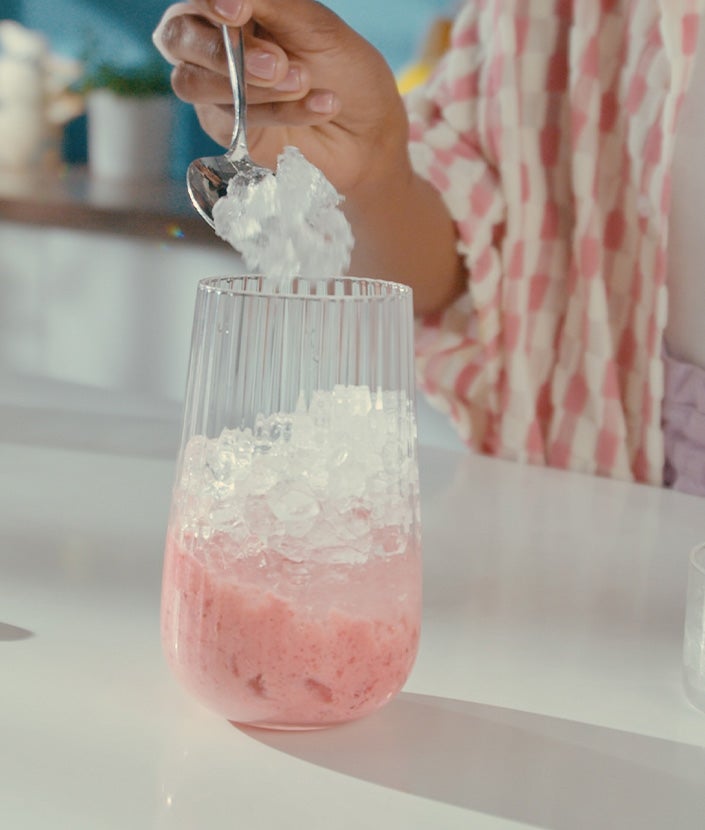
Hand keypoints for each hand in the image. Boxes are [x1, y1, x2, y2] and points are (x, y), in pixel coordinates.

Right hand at [153, 0, 409, 196]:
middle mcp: (214, 45)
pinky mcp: (230, 132)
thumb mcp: (317, 27)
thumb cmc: (344, 69)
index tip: (239, 11)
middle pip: (178, 40)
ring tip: (305, 82)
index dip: (209, 4)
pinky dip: (281, 112)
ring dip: (254, 86)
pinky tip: (321, 106)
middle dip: (223, 51)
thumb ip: (274, 6)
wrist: (368, 132)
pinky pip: (235, 121)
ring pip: (197, 85)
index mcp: (231, 10)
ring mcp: (217, 91)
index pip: (198, 2)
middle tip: (277, 63)